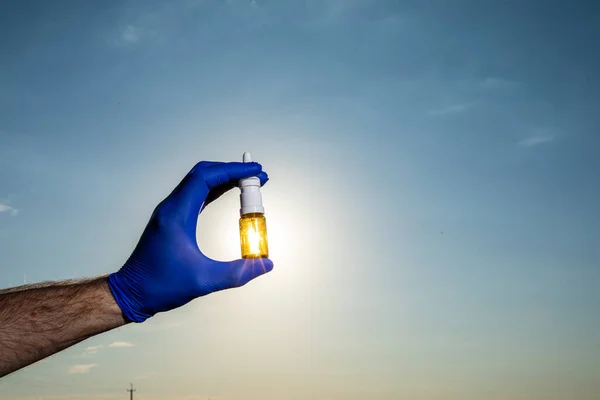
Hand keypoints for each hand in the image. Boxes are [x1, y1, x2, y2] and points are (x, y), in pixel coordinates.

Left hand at [108, 161, 273, 322]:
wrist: (131, 293)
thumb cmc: (159, 286)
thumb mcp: (203, 281)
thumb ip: (238, 272)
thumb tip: (266, 265)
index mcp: (176, 215)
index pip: (206, 178)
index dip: (233, 170)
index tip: (255, 171)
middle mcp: (171, 207)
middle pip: (203, 173)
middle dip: (232, 170)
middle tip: (257, 176)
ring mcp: (170, 212)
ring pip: (198, 182)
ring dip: (224, 178)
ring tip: (249, 182)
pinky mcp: (171, 219)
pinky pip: (196, 194)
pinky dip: (215, 189)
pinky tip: (229, 193)